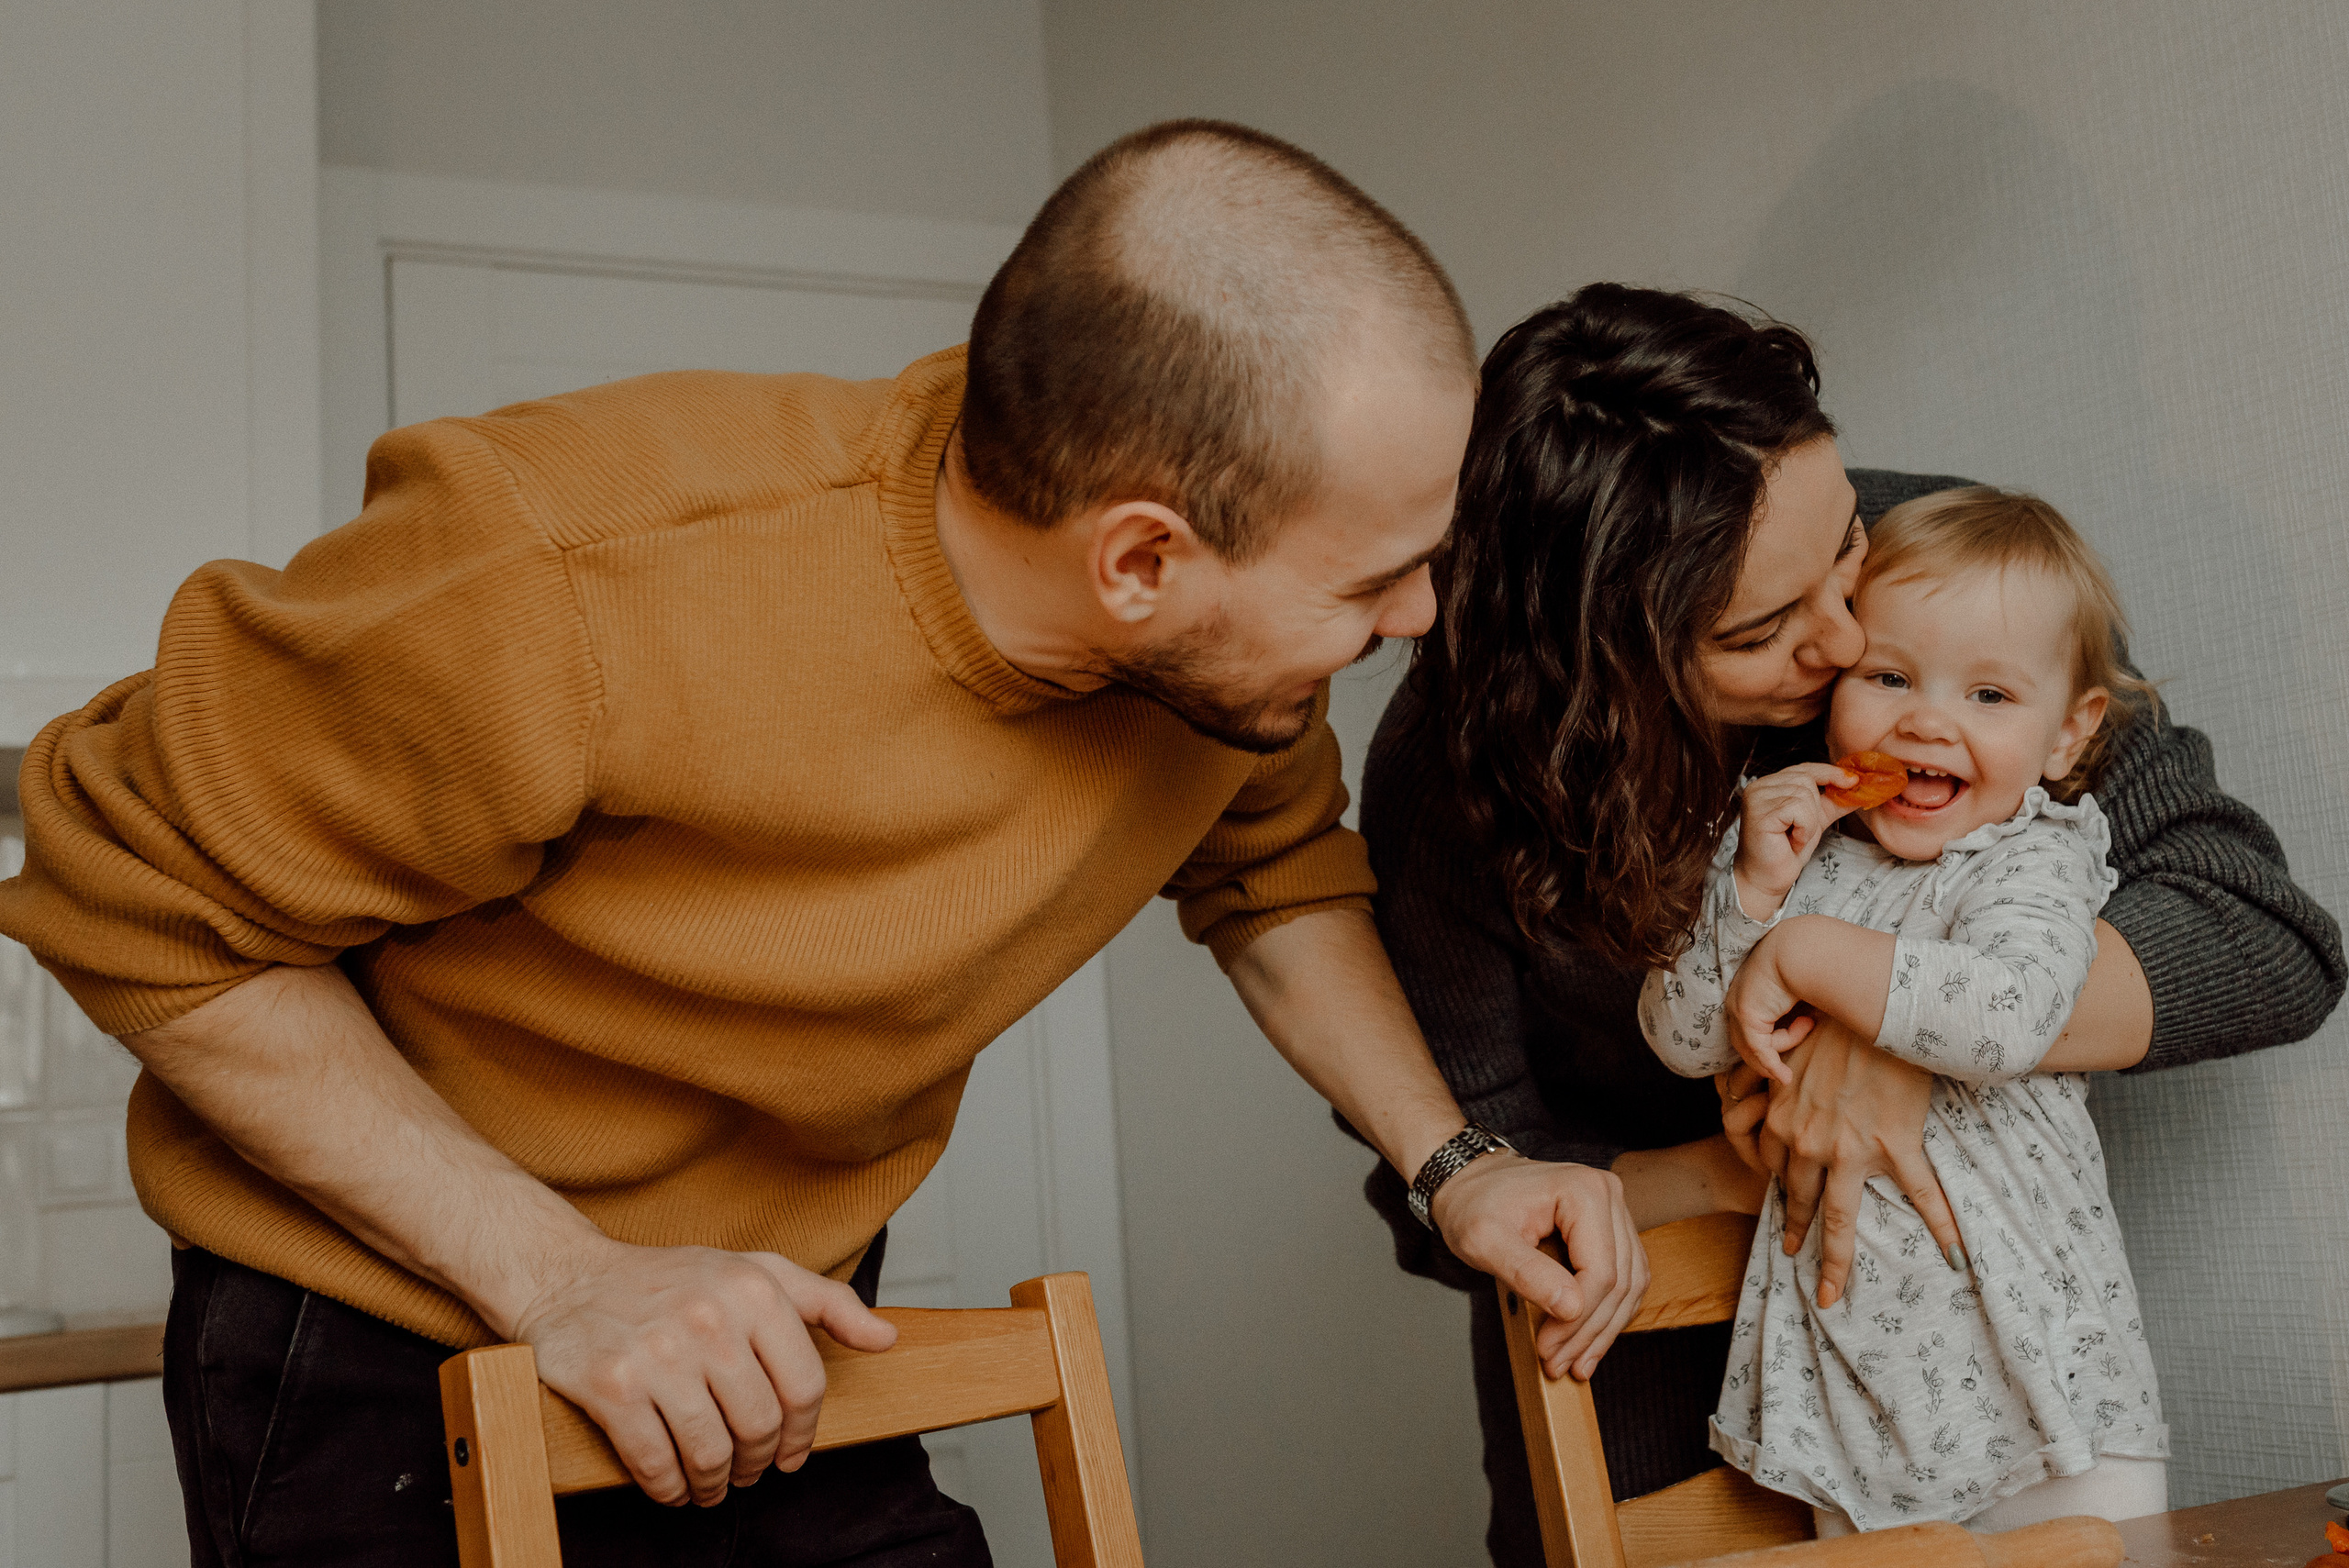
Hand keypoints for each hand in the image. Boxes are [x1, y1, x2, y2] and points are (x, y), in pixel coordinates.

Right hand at [510, 1239, 897, 1506]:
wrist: (570, 1279)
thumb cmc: (673, 1281)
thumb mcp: (756, 1271)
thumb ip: (827, 1303)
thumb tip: (887, 1339)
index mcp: (753, 1289)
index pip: (804, 1386)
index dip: (803, 1433)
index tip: (791, 1454)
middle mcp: (709, 1317)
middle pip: (760, 1425)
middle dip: (758, 1462)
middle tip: (748, 1471)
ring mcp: (658, 1352)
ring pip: (711, 1450)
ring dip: (715, 1483)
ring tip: (713, 1484)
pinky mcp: (611, 1385)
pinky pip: (655, 1462)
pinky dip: (670, 1489)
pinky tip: (675, 1487)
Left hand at [1431, 1152, 1648, 1381]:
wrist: (1470, 1184)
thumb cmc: (1473, 1205)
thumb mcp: (1484, 1240)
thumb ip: (1526, 1272)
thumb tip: (1571, 1308)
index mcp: (1584, 1192)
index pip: (1600, 1271)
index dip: (1578, 1320)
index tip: (1548, 1349)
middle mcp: (1608, 1196)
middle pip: (1619, 1282)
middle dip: (1589, 1332)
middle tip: (1559, 1366)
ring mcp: (1614, 1212)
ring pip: (1629, 1286)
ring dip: (1603, 1331)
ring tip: (1574, 1363)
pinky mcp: (1610, 1231)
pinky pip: (1623, 1280)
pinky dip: (1607, 1315)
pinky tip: (1587, 1342)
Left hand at [1722, 926, 1817, 1085]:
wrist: (1801, 947)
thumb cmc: (1805, 962)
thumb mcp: (1798, 987)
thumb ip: (1797, 1004)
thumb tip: (1812, 1016)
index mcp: (1746, 988)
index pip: (1749, 1024)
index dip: (1768, 1039)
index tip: (1792, 1040)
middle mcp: (1737, 998)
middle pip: (1747, 1040)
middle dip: (1771, 1051)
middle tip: (1797, 1040)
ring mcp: (1738, 1007)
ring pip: (1755, 1047)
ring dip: (1784, 1046)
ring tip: (1810, 1024)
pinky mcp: (1747, 1016)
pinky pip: (1759, 1050)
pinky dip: (1772, 1066)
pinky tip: (1786, 1077)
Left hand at [1731, 1019, 1964, 1309]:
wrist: (1869, 1005)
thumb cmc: (1828, 1024)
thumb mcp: (1789, 1053)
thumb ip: (1776, 1080)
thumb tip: (1764, 1086)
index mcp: (1783, 1120)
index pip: (1769, 1166)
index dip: (1772, 1188)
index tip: (1776, 1207)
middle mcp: (1810, 1142)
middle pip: (1800, 1200)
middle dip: (1793, 1231)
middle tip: (1790, 1254)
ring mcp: (1853, 1149)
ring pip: (1842, 1216)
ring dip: (1836, 1257)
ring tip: (1832, 1288)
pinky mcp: (1896, 1143)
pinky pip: (1921, 1193)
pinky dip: (1940, 1226)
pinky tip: (1954, 1258)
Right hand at [1732, 763, 1856, 916]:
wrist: (1769, 879)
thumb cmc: (1787, 850)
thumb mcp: (1816, 820)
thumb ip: (1834, 802)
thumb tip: (1861, 787)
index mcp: (1769, 784)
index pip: (1804, 768)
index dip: (1829, 773)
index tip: (1853, 780)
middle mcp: (1758, 786)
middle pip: (1806, 780)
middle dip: (1813, 809)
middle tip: (1800, 831)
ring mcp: (1756, 798)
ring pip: (1804, 795)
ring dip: (1809, 822)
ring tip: (1794, 838)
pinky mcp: (1759, 813)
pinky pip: (1798, 809)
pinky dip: (1803, 828)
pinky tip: (1791, 840)